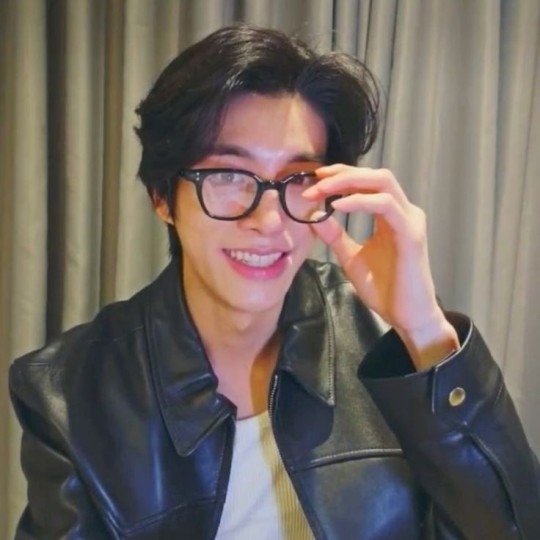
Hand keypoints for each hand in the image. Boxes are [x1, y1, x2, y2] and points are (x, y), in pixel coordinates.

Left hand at [304, 164, 458, 369]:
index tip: (315, 178)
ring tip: (321, 190)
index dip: (342, 175)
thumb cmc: (385, 289)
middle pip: (375, 175)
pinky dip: (360, 201)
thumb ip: (336, 236)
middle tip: (315, 181)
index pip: (368, 182)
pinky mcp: (411, 234)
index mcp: (391, 215)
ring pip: (382, 182)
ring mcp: (410, 221)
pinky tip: (338, 206)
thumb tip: (315, 217)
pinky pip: (385, 206)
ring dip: (348, 182)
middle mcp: (404, 212)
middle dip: (342, 174)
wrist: (407, 317)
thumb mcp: (351, 258)